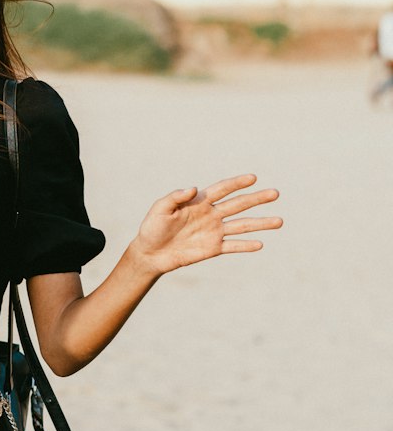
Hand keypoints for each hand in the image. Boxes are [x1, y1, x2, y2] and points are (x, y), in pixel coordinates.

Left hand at [133, 174, 281, 276]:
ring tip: (280, 221)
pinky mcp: (213, 248)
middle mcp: (211, 215)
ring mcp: (214, 232)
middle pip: (238, 205)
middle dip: (257, 199)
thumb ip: (175, 197)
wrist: (150, 253)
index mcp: (199, 202)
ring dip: (260, 223)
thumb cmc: (152, 227)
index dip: (237, 183)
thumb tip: (194, 189)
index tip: (253, 178)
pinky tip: (260, 243)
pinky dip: (246, 246)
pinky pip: (233, 246)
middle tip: (275, 193)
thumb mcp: (160, 209)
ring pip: (241, 226)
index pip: (222, 189)